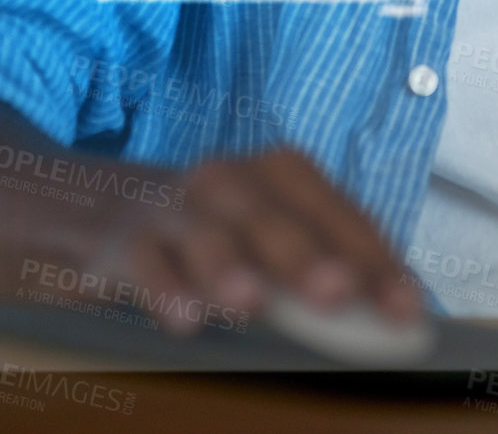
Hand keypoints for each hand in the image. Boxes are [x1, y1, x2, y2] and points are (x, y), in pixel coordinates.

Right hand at [103, 145, 422, 334]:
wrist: (91, 208)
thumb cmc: (203, 234)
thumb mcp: (260, 240)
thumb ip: (316, 272)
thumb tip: (395, 321)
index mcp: (276, 175)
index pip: (334, 211)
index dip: (373, 256)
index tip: (406, 307)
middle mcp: (228, 181)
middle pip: (274, 214)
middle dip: (308, 253)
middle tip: (340, 292)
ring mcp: (171, 207)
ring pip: (206, 230)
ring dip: (230, 264)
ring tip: (253, 304)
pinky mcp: (119, 241)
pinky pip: (142, 260)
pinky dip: (163, 286)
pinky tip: (183, 317)